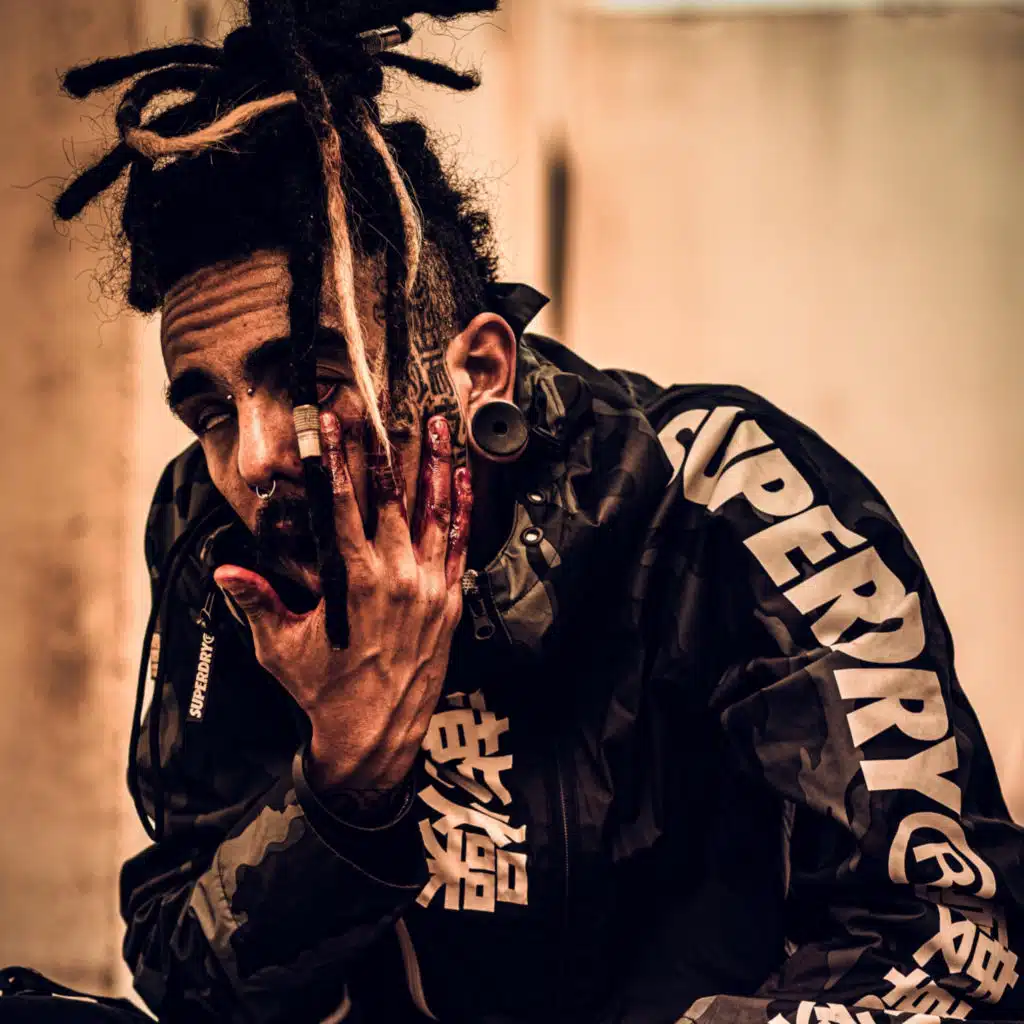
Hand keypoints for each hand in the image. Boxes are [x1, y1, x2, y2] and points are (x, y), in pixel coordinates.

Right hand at [214, 412, 471, 791]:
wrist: (374, 734)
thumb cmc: (325, 690)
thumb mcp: (281, 647)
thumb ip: (259, 602)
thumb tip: (228, 572)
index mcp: (353, 581)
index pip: (342, 503)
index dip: (336, 457)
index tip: (333, 421)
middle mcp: (396, 576)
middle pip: (392, 496)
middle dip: (386, 446)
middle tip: (387, 405)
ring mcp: (429, 587)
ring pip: (435, 512)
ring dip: (437, 465)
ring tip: (440, 424)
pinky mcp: (449, 601)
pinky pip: (460, 545)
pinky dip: (462, 509)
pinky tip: (465, 479)